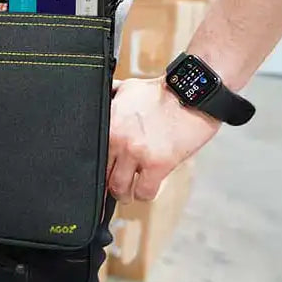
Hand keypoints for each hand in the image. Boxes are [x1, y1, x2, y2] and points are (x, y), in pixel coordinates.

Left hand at [107, 77, 220, 202]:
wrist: (190, 95)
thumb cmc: (160, 92)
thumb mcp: (127, 88)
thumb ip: (110, 98)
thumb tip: (98, 104)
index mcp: (109, 122)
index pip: (91, 154)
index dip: (96, 165)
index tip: (102, 169)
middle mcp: (118, 139)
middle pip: (103, 175)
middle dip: (109, 181)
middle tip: (116, 182)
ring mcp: (137, 153)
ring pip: (120, 188)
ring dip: (125, 192)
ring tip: (130, 190)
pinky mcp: (158, 164)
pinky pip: (144, 192)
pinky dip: (144, 193)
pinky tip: (147, 186)